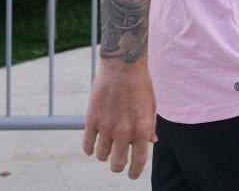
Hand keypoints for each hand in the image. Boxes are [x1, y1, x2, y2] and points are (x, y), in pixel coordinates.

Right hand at [83, 57, 157, 179]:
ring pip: (101, 155)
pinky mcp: (91, 119)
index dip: (134, 172)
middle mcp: (124, 131)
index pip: (138, 161)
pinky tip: (93, 145)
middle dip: (117, 166)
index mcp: (142, 128)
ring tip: (107, 148)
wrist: (122, 65)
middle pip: (117, 163)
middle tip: (117, 164)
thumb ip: (150, 126)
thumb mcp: (151, 105)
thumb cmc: (140, 84)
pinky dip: (89, 148)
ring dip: (104, 155)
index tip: (131, 175)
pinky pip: (87, 144)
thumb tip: (150, 143)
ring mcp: (106, 126)